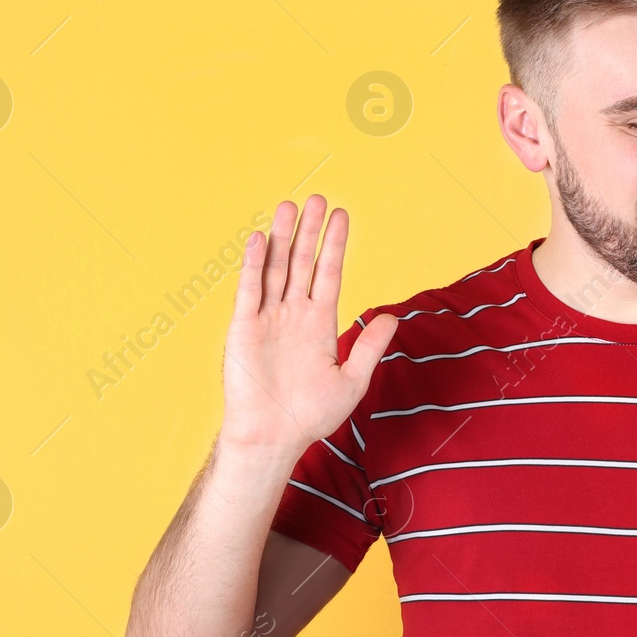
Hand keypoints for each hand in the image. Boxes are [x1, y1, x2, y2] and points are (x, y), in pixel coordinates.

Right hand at [219, 196, 397, 459]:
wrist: (273, 437)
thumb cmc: (310, 416)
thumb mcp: (351, 381)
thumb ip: (369, 347)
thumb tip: (392, 318)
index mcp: (320, 323)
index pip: (329, 274)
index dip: (335, 245)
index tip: (342, 216)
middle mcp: (294, 314)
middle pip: (302, 262)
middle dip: (310, 231)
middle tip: (318, 198)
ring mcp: (268, 319)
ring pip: (277, 269)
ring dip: (283, 238)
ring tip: (289, 206)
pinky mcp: (244, 328)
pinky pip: (249, 291)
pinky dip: (255, 266)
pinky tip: (261, 240)